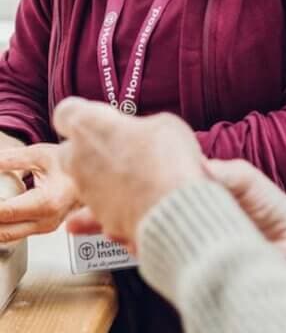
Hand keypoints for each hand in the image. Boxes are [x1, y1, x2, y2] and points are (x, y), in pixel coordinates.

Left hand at [0, 143, 79, 241]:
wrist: (94, 174)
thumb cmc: (71, 164)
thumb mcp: (40, 155)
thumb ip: (11, 159)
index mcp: (48, 202)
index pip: (5, 211)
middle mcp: (48, 220)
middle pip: (3, 231)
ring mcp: (47, 228)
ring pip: (7, 237)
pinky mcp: (44, 230)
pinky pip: (16, 234)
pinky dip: (2, 225)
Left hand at [54, 99, 205, 250]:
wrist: (172, 208)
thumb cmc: (166, 161)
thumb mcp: (163, 124)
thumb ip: (140, 128)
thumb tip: (143, 135)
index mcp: (89, 127)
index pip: (67, 113)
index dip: (82, 113)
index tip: (97, 116)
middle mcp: (78, 160)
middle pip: (70, 151)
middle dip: (89, 149)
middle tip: (119, 146)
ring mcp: (86, 192)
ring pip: (86, 182)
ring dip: (105, 179)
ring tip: (139, 177)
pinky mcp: (100, 219)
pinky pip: (100, 212)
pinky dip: (112, 209)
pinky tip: (130, 205)